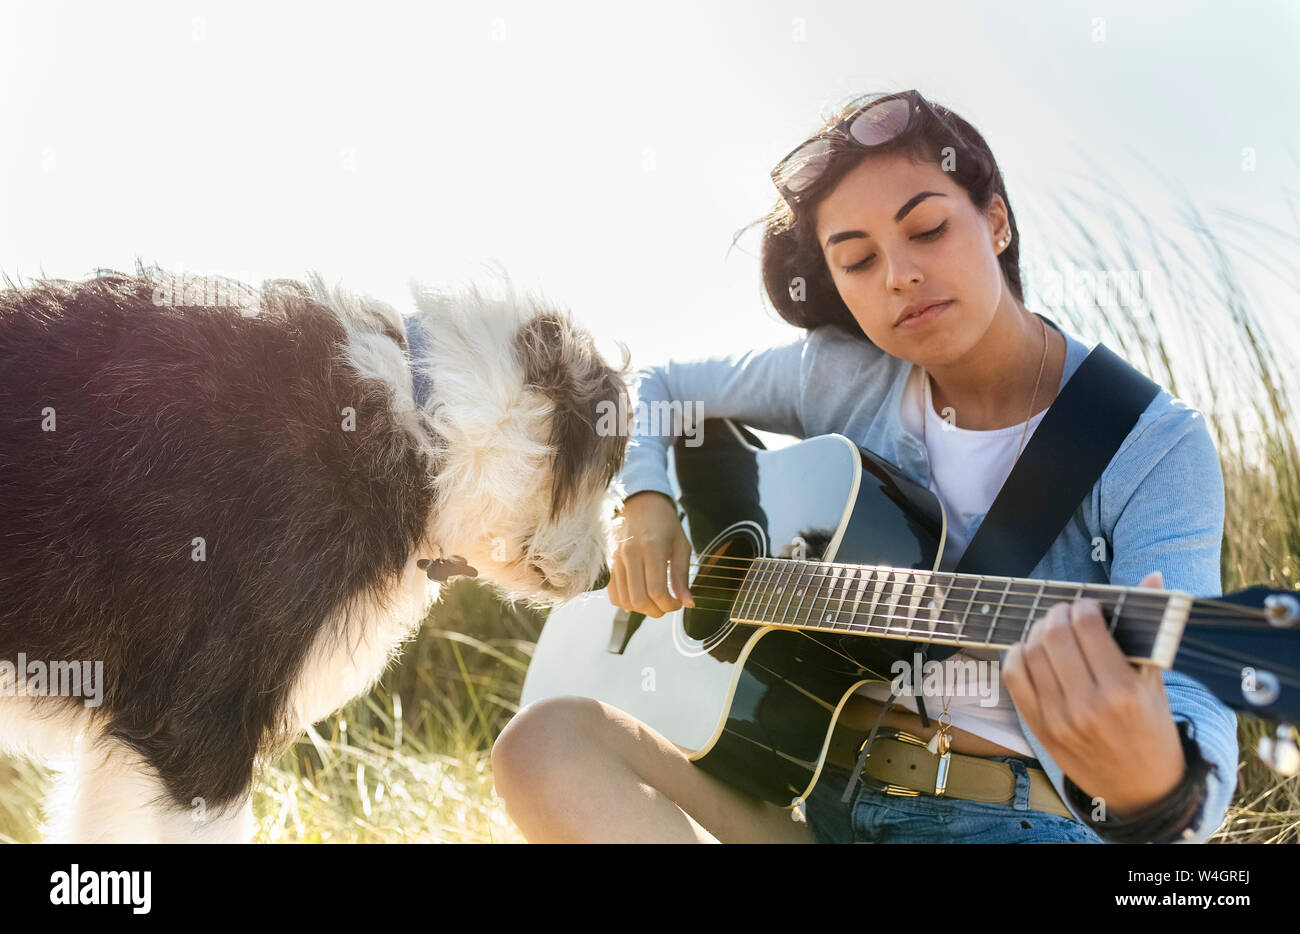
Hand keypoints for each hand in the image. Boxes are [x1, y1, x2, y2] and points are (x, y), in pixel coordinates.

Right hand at [607, 491, 693, 617]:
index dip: (669, 605)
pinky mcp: (607, 565)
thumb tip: (688, 603)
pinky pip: (614, 596)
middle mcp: (629, 554)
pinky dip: (627, 603)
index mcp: (652, 547)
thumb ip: (682, 576)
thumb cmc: (665, 525)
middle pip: (639, 600)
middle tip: (667, 605)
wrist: (640, 505)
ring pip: (625, 601)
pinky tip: (640, 596)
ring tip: (655, 601)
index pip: (657, 591)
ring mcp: (615, 559)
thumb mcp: (681, 546)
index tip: (677, 604)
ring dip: (642, 610)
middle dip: (657, 611)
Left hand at [1002, 570, 1185, 817]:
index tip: (1090, 606)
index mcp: (1123, 691)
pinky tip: (1031, 651)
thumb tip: (1152, 576)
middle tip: (1067, 612)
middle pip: (1054, 635)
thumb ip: (1150, 628)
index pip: (1087, 627)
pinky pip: (1014, 678)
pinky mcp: (1039, 727)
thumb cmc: (1152, 730)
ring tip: (1051, 629)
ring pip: (1030, 653)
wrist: (1141, 790)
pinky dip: (1017, 656)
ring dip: (1037, 631)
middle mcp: (1088, 705)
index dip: (1084, 606)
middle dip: (1058, 613)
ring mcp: (1058, 718)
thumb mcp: (1156, 682)